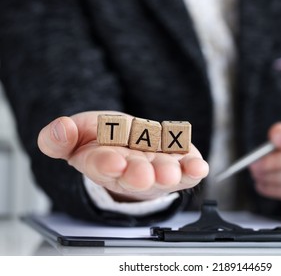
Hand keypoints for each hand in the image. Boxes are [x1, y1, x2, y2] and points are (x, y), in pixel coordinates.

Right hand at [37, 111, 208, 201]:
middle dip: (139, 175)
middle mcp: (131, 170)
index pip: (101, 165)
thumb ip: (60, 136)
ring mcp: (156, 167)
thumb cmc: (105, 140)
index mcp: (102, 162)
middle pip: (135, 174)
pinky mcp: (178, 161)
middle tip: (143, 175)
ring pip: (163, 173)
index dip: (107, 164)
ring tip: (173, 173)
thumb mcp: (76, 134)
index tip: (113, 162)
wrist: (130, 146)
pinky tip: (199, 167)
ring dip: (169, 173)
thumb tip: (59, 128)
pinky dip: (193, 168)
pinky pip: (186, 167)